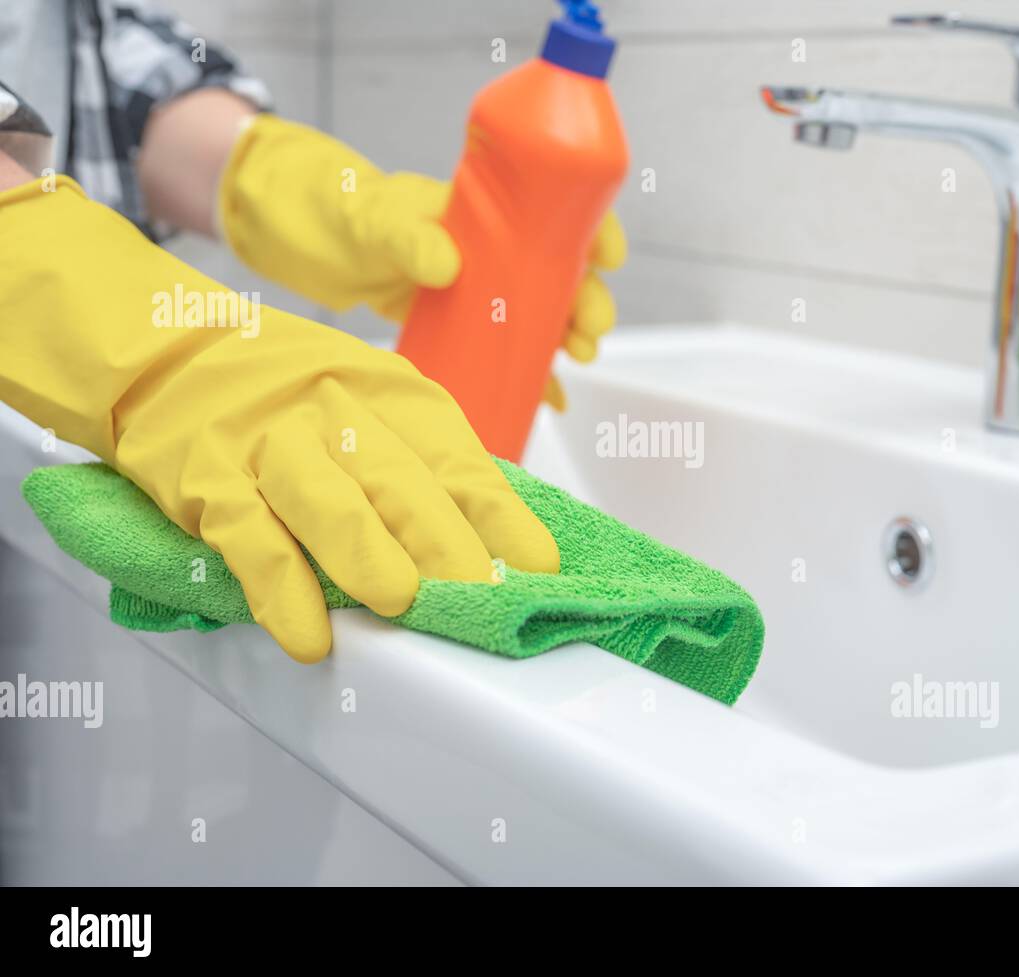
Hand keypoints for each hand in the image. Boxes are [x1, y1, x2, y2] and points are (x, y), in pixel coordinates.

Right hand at [0, 177, 557, 662]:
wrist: (162, 350)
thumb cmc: (284, 390)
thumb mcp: (367, 400)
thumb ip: (420, 461)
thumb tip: (490, 539)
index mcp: (389, 394)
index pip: (458, 459)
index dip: (501, 517)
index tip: (537, 567)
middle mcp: (335, 412)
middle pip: (401, 479)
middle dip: (449, 543)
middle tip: (484, 598)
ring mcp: (269, 445)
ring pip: (329, 501)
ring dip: (370, 554)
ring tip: (404, 604)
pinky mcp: (208, 480)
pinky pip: (249, 537)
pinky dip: (281, 590)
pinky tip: (308, 635)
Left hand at [218, 114, 624, 408]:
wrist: (288, 229)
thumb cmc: (330, 203)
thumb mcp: (368, 216)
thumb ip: (406, 235)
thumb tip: (450, 264)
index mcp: (478, 208)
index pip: (552, 209)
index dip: (590, 229)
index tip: (607, 259)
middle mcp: (484, 246)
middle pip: (556, 271)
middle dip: (584, 300)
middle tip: (586, 336)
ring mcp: (470, 285)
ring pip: (536, 311)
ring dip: (563, 337)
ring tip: (574, 363)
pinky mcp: (451, 319)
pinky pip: (499, 346)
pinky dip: (526, 372)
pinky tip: (547, 397)